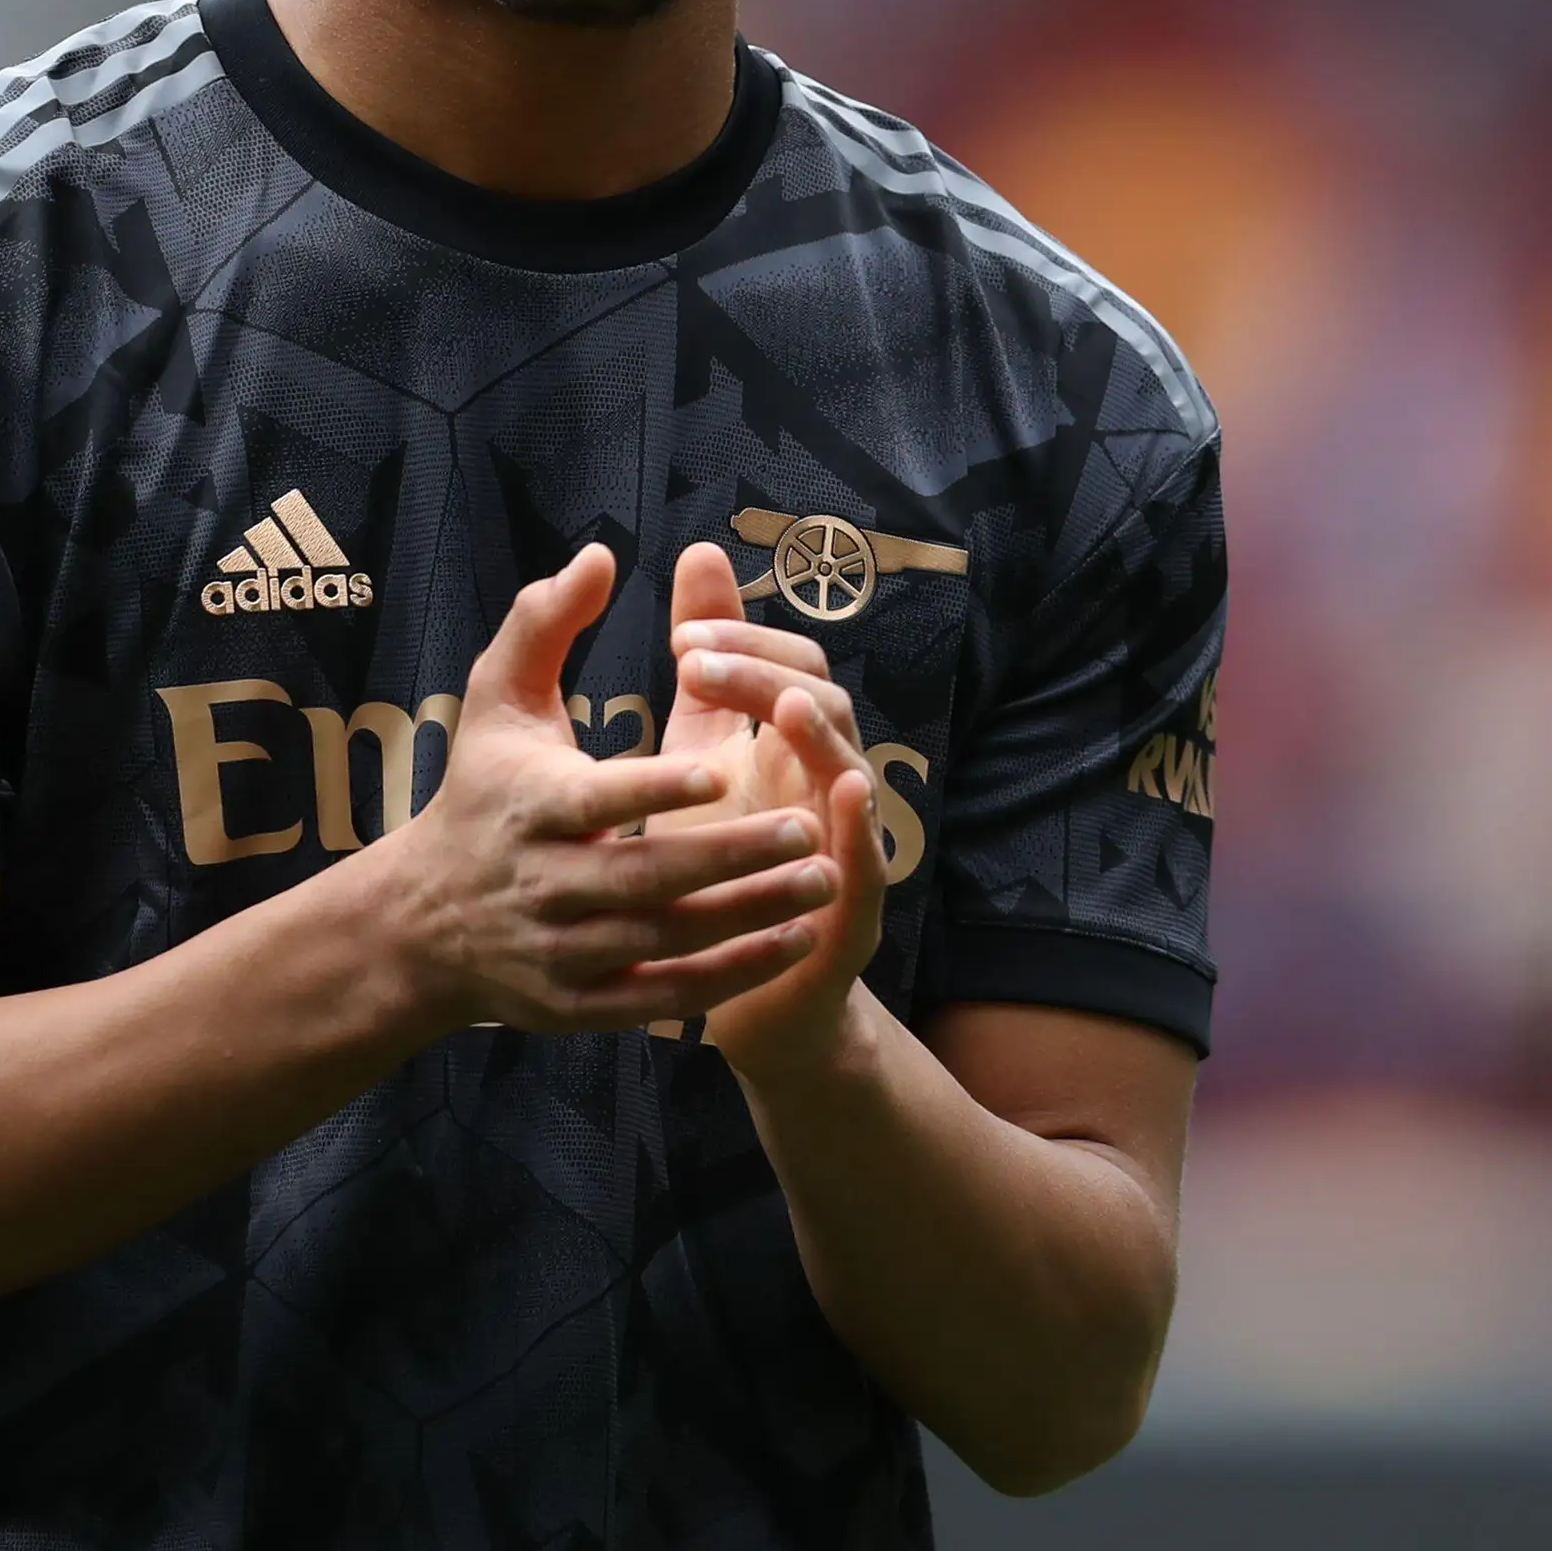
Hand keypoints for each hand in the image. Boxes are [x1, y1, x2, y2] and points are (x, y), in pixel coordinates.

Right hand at [379, 544, 835, 1033]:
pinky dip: (728, 976)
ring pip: (664, 941)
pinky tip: (791, 943)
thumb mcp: (496, 700)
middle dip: (729, 857)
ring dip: (748, 916)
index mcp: (528, 806)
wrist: (424, 922)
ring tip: (825, 880)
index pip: (596, 798)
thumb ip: (544, 623)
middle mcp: (542, 885)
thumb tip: (598, 554)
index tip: (723, 768)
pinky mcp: (583, 1005)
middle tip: (808, 829)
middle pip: (643, 877)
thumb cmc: (480, 790)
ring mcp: (562, 954)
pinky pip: (665, 996)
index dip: (656, 790)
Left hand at [660, 543, 887, 1077]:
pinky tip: (845, 791)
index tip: (680, 634)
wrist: (749, 996)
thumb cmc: (726, 868)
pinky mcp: (854, 912)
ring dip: (818, 735)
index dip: (743, 641)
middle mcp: (827, 784)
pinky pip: (872, 861)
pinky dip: (863, 824)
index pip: (787, 667)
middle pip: (818, 702)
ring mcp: (848, 844)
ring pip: (849, 770)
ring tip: (781, 704)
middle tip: (692, 660)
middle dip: (761, 674)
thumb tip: (700, 554)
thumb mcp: (705, 756)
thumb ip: (710, 669)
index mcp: (791, 746)